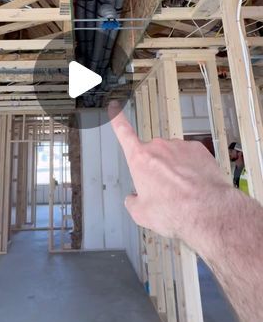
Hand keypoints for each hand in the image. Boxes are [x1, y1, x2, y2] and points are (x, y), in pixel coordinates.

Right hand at [108, 101, 231, 240]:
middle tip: (165, 190)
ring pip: (173, 156)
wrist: (207, 210)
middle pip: (152, 155)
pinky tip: (195, 184)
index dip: (118, 120)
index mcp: (140, 159)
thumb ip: (133, 201)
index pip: (124, 134)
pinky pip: (190, 156)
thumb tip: (134, 199)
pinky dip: (191, 168)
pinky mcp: (198, 149)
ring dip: (175, 169)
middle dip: (156, 168)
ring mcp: (179, 146)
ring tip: (183, 191)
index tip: (114, 108)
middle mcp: (158, 147)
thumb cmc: (174, 211)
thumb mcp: (141, 213)